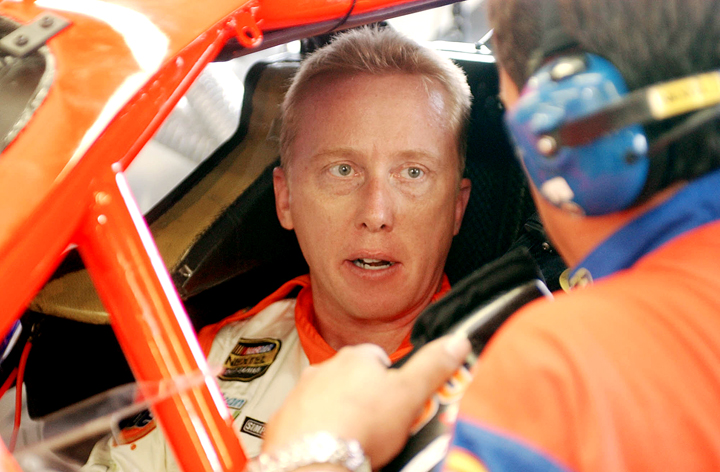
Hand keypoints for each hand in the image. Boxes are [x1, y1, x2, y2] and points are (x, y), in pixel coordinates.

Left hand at [262, 335, 470, 467]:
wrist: (315, 460)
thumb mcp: (410, 394)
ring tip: (355, 438)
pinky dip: (316, 431)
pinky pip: (305, 420)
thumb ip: (433, 365)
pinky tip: (330, 445)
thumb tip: (457, 341)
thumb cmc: (361, 426)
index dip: (393, 383)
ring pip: (327, 399)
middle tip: (379, 424)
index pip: (380, 360)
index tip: (398, 402)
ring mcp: (302, 393)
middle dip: (365, 398)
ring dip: (340, 412)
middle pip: (352, 379)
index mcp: (356, 358)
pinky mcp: (285, 418)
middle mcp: (325, 369)